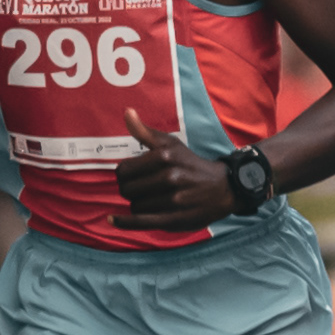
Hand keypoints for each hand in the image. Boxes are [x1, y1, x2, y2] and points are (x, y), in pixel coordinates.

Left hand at [112, 109, 234, 230]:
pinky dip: (124, 222)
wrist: (222, 188)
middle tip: (141, 188)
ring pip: (135, 205)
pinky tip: (112, 219)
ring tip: (152, 199)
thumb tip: (127, 112)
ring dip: (138, 204)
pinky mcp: (175, 218)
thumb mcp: (171, 144)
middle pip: (127, 189)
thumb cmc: (190, 164)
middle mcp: (169, 177)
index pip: (123, 170)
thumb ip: (145, 131)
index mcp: (164, 157)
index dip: (124, 174)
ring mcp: (172, 199)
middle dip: (130, 189)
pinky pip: (141, 221)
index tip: (132, 176)